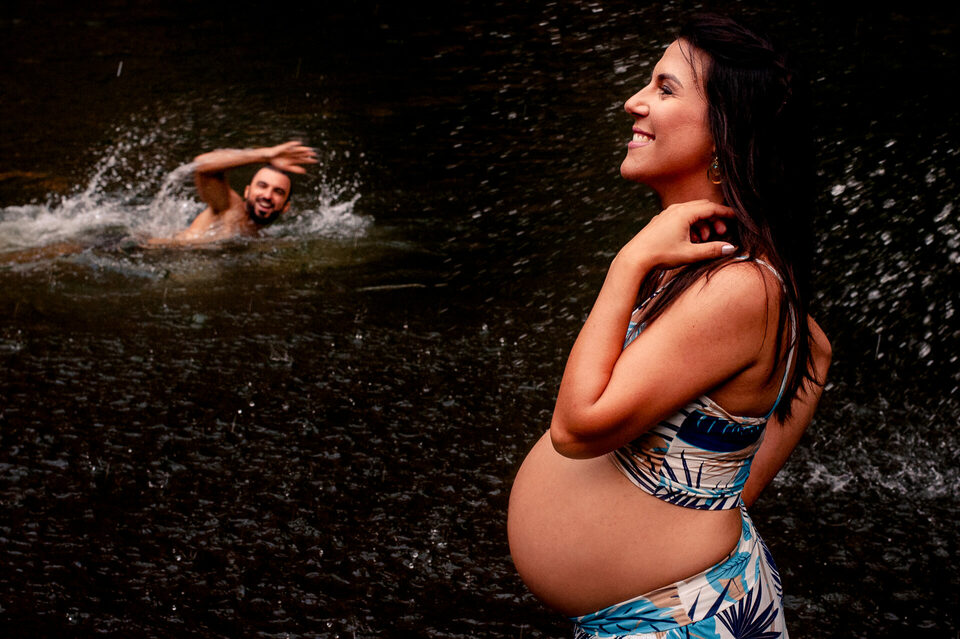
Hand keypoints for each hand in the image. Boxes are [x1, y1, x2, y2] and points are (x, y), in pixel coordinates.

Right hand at [266, 141, 318, 173]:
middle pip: (302, 154)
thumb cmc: (277, 163)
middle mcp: (292, 154)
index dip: (309, 160)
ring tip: (309, 149)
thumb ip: (295, 169)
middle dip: (308, 154)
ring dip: (303, 149)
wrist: (269, 157)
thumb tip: (305, 171)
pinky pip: (290, 145)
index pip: (303, 160)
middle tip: (315, 154)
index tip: (316, 161)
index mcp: (293, 160)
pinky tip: (299, 143)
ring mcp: (289, 151)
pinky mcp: (284, 147)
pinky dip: (294, 144)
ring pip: (297, 150)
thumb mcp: (287, 167)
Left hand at [621, 200, 737, 268]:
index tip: (736, 217)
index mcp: (683, 213)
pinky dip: (691, 225)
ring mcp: (666, 214)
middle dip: (714, 218)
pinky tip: (692, 240)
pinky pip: (681, 217)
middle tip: (721, 232)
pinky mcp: (660, 221)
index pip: (711, 208)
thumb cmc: (660, 255)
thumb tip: (731, 248)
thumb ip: (712, 250)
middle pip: (702, 207)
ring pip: (691, 213)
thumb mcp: (689, 254)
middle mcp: (674, 209)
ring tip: (705, 240)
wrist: (635, 258)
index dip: (725, 212)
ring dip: (702, 224)